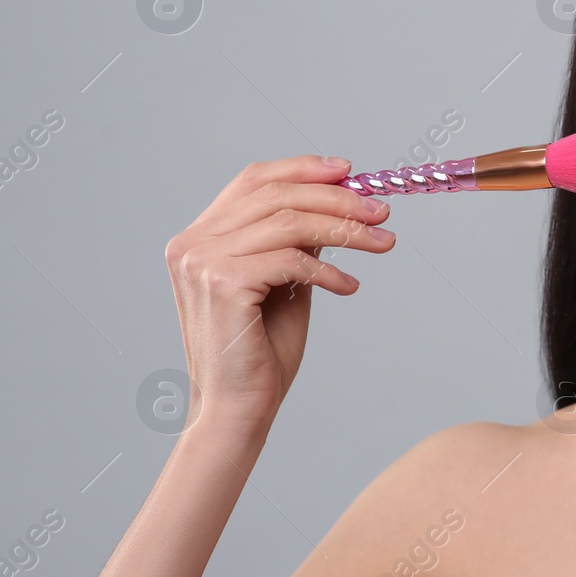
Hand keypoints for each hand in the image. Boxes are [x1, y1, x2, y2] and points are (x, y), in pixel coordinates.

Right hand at [164, 156, 395, 433]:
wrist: (239, 407)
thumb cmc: (261, 350)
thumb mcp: (285, 282)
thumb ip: (299, 240)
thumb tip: (339, 201)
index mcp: (200, 237)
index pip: (253, 179)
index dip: (303, 168)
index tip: (350, 171)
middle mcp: (192, 243)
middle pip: (277, 195)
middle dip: (338, 198)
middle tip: (382, 211)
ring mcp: (202, 262)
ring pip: (290, 222)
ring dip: (346, 229)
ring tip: (382, 243)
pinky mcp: (223, 283)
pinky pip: (292, 260)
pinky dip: (329, 270)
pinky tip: (350, 286)